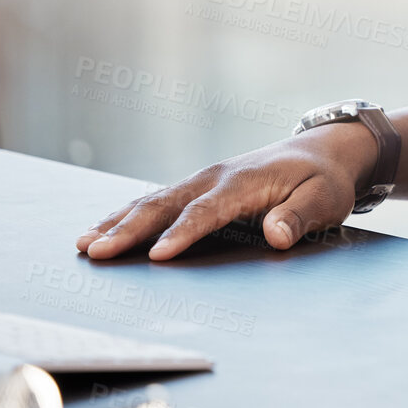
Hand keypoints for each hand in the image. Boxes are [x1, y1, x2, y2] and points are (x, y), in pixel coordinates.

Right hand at [74, 122, 378, 260]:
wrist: (320, 151)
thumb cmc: (322, 180)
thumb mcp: (325, 198)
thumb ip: (301, 216)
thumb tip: (277, 235)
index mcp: (245, 182)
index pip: (208, 211)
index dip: (183, 234)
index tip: (158, 256)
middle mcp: (216, 177)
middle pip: (166, 204)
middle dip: (128, 229)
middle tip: (94, 251)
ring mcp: (203, 179)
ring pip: (153, 200)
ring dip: (117, 221)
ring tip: (83, 244)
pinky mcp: (197, 186)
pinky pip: (157, 200)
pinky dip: (127, 214)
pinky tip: (102, 230)